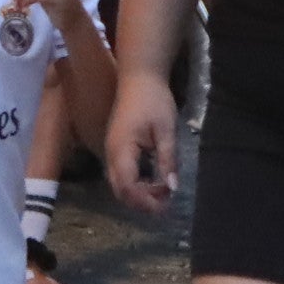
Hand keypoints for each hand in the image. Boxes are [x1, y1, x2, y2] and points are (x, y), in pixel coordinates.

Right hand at [109, 69, 183, 215]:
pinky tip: (153, 181)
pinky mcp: (117, 148)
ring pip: (119, 183)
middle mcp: (111, 153)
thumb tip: (172, 187)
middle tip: (166, 203)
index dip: (144, 201)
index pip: (127, 186)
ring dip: (138, 194)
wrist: (139, 77)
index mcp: (121, 150)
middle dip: (141, 202)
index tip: (165, 205)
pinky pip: (122, 174)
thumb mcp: (166, 130)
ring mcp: (112, 150)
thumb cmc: (154, 100)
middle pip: (119, 190)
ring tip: (162, 194)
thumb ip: (168, 159)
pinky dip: (136, 184)